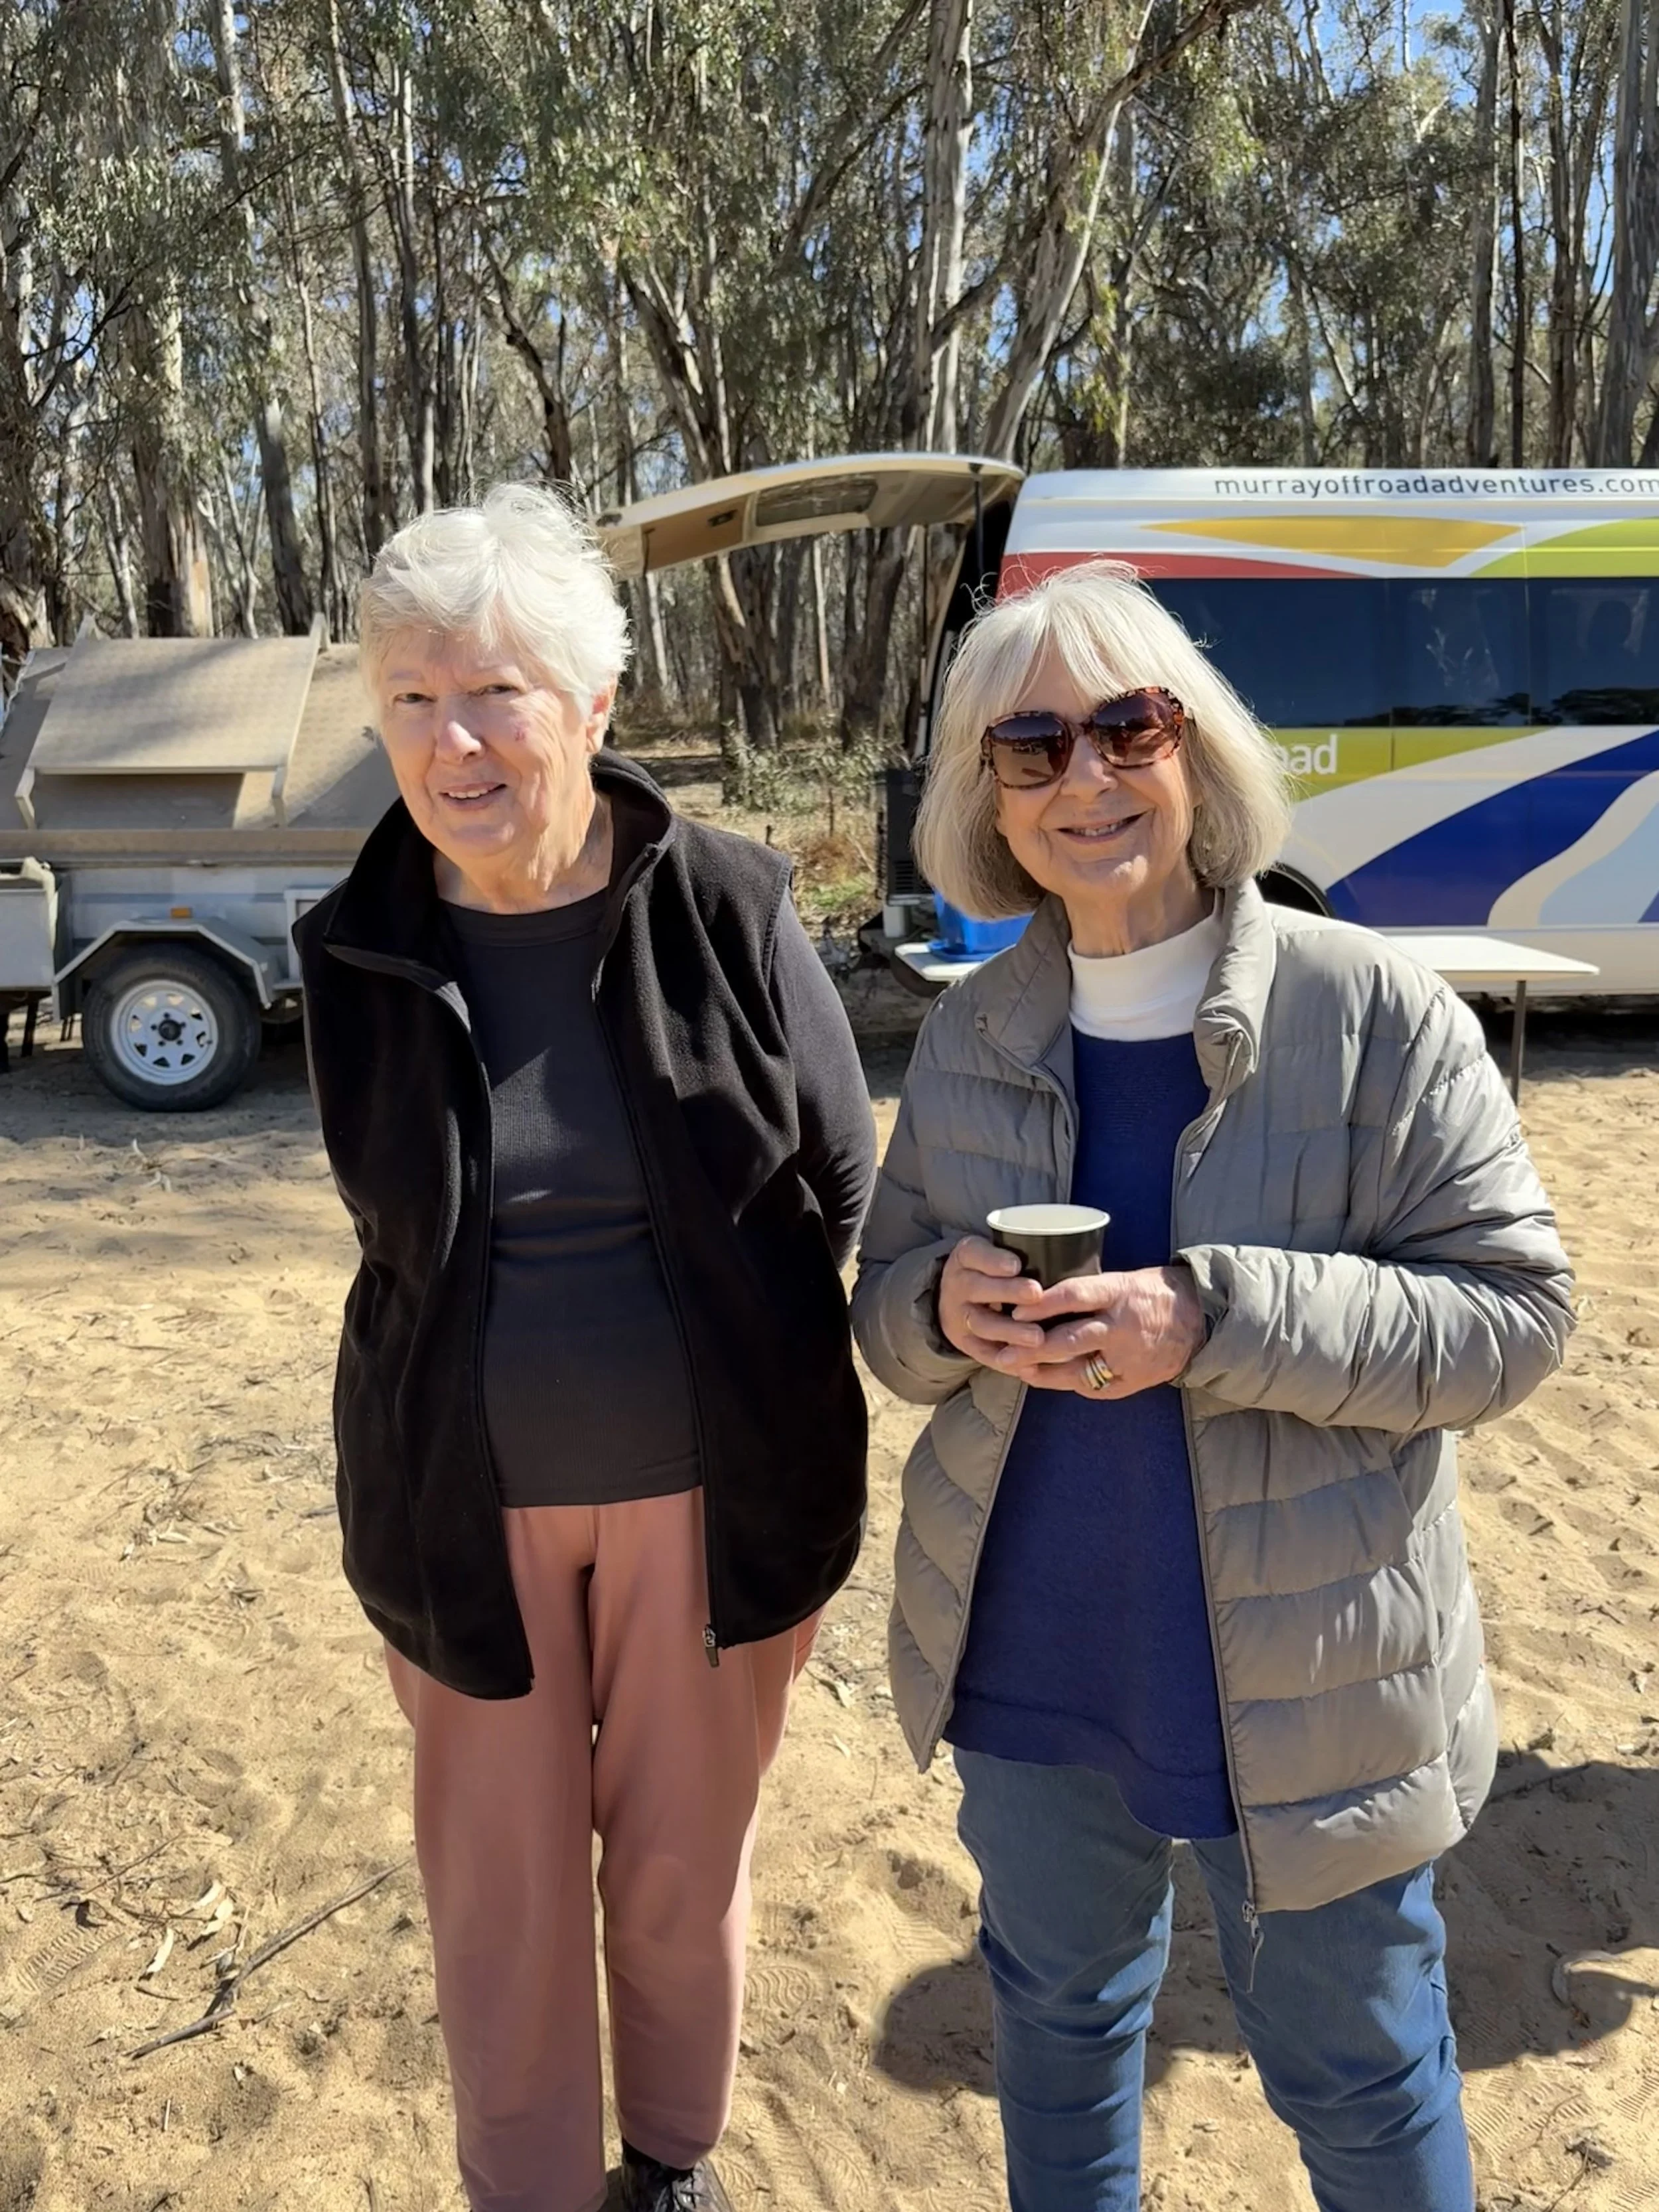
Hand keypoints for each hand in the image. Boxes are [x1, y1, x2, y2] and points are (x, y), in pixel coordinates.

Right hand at [936, 1237, 1048, 1366]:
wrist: (957, 1300)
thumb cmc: (993, 1271)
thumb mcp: (995, 1252)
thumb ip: (1022, 1249)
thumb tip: (1071, 1248)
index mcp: (965, 1257)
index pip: (973, 1253)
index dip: (993, 1260)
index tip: (1017, 1264)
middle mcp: (958, 1285)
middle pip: (976, 1288)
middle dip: (1007, 1291)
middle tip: (1036, 1293)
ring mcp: (960, 1317)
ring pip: (981, 1324)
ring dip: (1009, 1331)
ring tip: (1037, 1337)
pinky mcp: (967, 1344)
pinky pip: (984, 1354)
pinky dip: (1007, 1359)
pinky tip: (1030, 1363)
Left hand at [986, 1264, 1205, 1399]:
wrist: (1199, 1322)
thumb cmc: (1152, 1293)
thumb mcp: (1123, 1280)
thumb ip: (1088, 1290)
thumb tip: (1038, 1296)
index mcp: (1119, 1293)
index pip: (1073, 1296)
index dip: (1041, 1305)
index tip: (1014, 1309)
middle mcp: (1122, 1327)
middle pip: (1068, 1339)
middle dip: (1030, 1346)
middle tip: (1001, 1349)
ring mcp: (1127, 1359)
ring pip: (1075, 1369)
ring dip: (1040, 1370)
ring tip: (1012, 1366)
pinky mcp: (1130, 1382)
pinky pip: (1090, 1386)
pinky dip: (1063, 1381)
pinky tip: (1040, 1377)